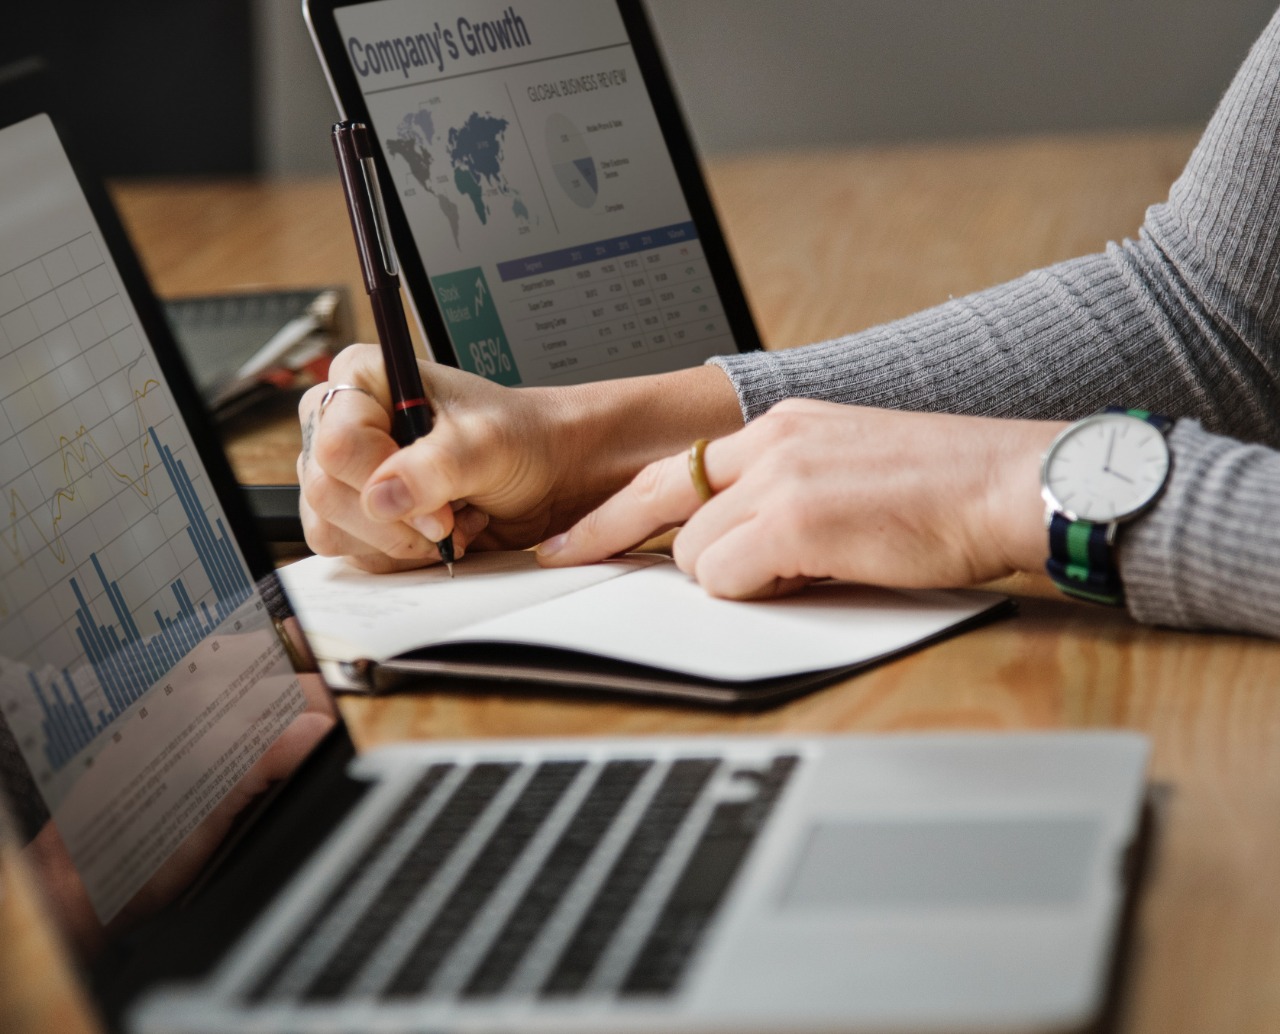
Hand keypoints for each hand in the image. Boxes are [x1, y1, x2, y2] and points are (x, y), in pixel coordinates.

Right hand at [297, 345, 741, 572]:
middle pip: (326, 490)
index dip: (383, 483)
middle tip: (449, 520)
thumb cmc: (521, 440)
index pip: (338, 443)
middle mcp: (343, 421)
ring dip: (397, 541)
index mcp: (363, 378)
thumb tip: (382, 496)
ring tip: (449, 520)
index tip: (438, 506)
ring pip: (330, 526)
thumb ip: (437, 466)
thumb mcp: (488, 444)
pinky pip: (350, 551)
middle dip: (394, 521)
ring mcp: (345, 471)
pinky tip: (438, 533)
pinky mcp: (356, 513)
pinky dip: (398, 554)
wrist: (546, 473)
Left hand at [538, 399, 1064, 598]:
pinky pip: (727, 577)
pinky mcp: (797, 518)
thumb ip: (786, 492)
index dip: (615, 509)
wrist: (1014, 483)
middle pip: (664, 506)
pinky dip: (756, 592)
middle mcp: (771, 440)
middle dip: (629, 545)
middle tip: (571, 563)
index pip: (675, 467)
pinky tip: (814, 577)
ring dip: (731, 577)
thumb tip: (740, 543)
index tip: (573, 536)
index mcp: (783, 424)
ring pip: (695, 552)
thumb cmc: (948, 490)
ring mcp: (781, 477)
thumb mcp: (850, 468)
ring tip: (801, 571)